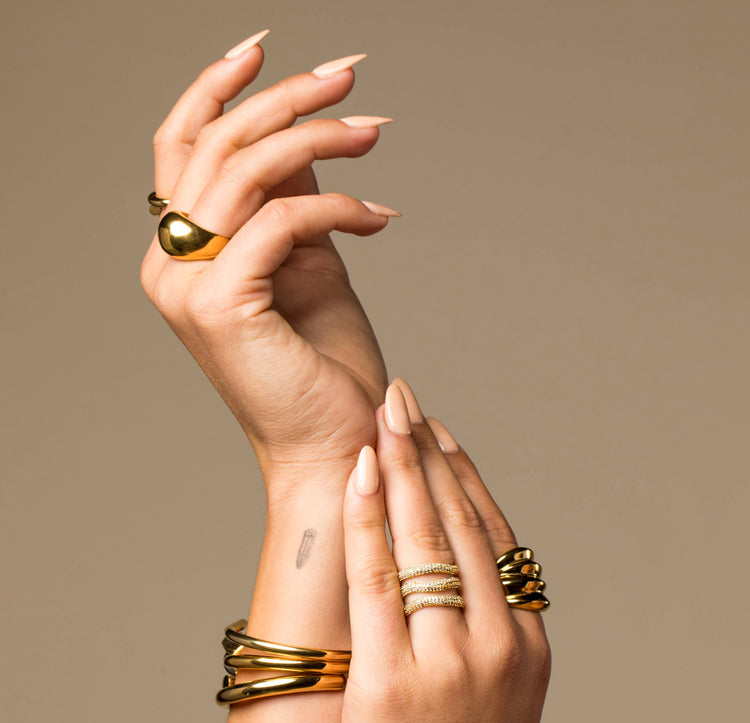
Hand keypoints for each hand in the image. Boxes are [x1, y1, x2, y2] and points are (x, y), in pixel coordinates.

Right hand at [140, 35, 398, 482]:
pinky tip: (381, 218)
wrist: (337, 444)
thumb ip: (295, 199)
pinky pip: (282, 220)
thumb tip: (307, 135)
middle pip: (215, 146)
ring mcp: (186, 287)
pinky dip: (339, 208)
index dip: (217, 89)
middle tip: (350, 75)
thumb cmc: (324, 366)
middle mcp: (167, 267)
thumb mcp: (310, 261)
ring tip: (374, 132)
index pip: (181, 148)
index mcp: (177, 255)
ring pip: (245, 172)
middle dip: (287, 99)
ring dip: (318, 136)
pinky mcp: (220, 306)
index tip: (268, 48)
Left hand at [337, 381, 550, 722]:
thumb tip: (448, 593)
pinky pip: (378, 578)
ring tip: (381, 415)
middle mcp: (500, 647)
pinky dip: (369, 519)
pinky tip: (359, 474)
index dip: (465, 480)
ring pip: (423, 539)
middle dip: (430, 453)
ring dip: (400, 467)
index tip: (440, 436)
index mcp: (531, 652)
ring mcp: (449, 662)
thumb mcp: (496, 718)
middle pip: (461, 526)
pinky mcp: (392, 681)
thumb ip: (486, 651)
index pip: (497, 541)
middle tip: (405, 398)